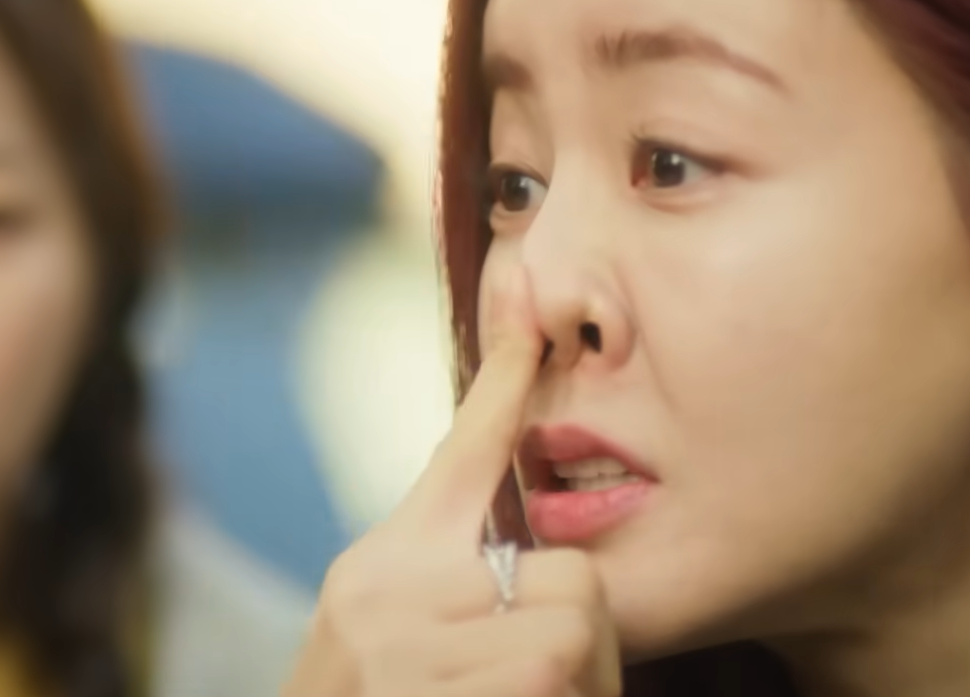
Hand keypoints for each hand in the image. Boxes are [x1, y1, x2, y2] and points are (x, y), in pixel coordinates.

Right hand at [283, 265, 621, 696]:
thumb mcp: (390, 633)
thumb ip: (448, 582)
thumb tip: (532, 552)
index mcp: (385, 566)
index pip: (463, 455)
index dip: (508, 384)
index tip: (533, 311)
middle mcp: (386, 597)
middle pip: (568, 578)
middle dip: (585, 643)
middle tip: (553, 685)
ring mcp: (406, 660)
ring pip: (571, 640)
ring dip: (580, 689)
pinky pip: (555, 687)